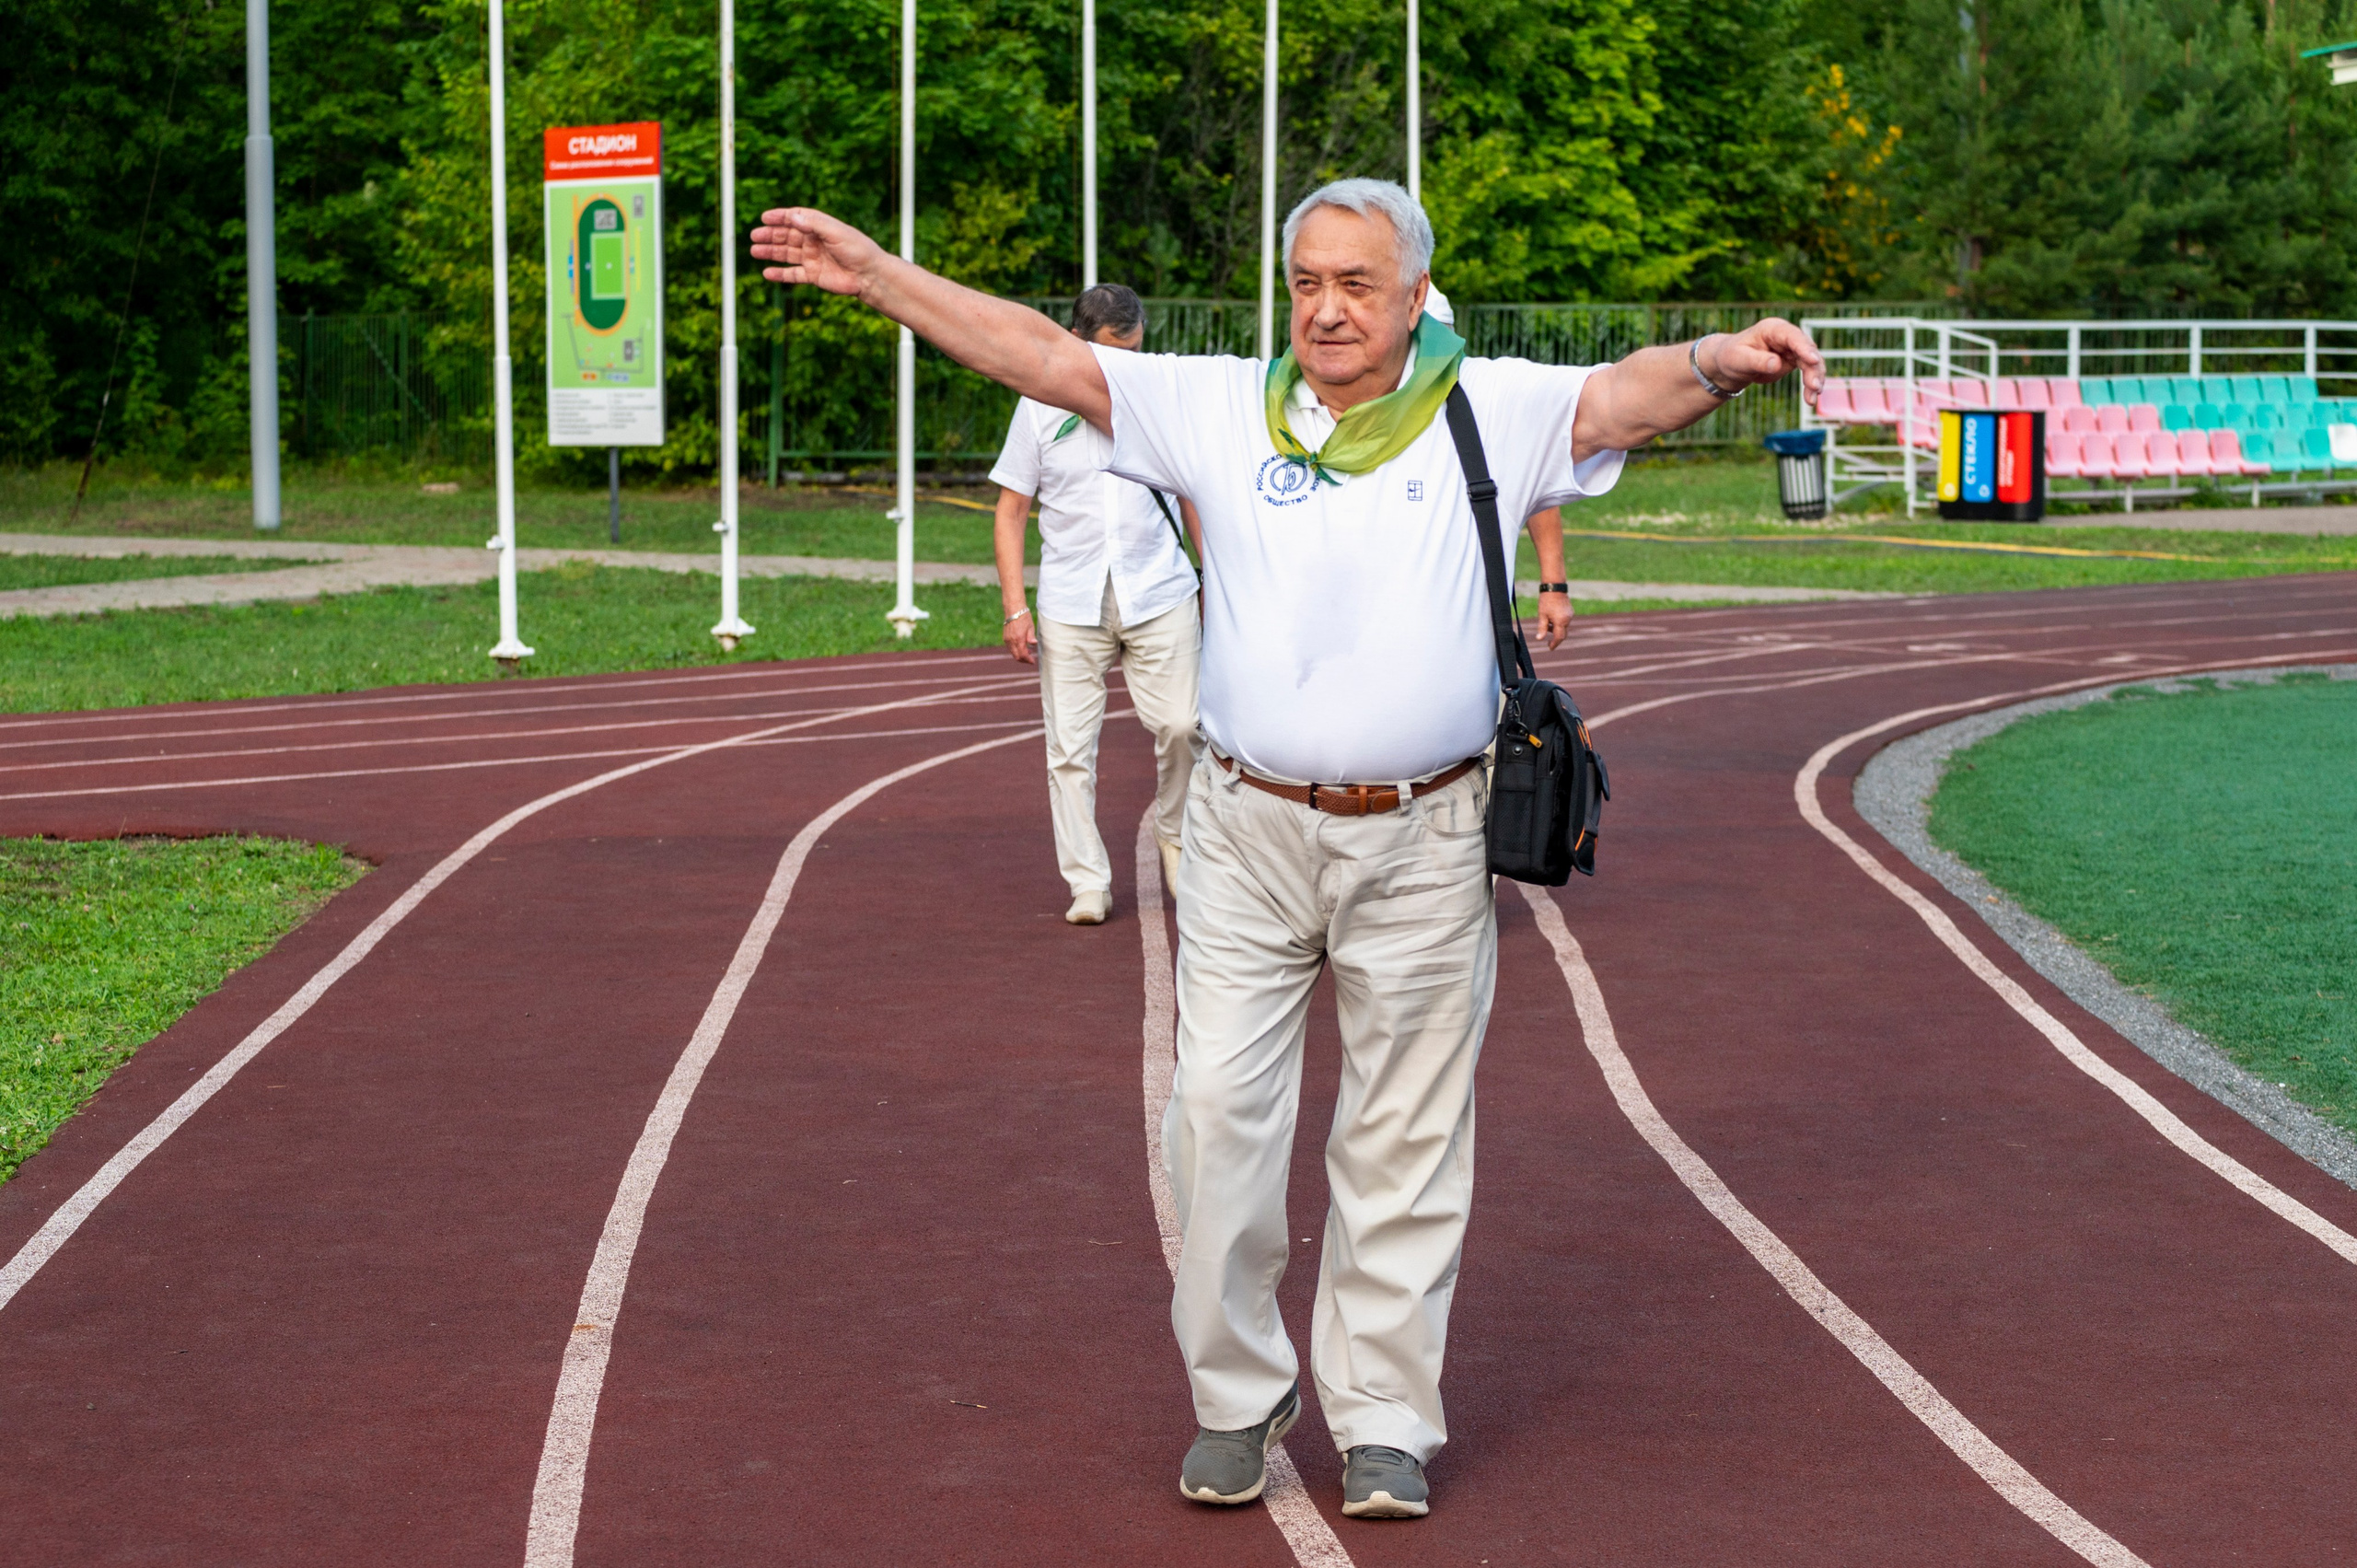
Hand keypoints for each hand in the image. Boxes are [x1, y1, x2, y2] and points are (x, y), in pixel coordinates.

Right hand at [750, 208, 887, 296]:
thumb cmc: (857, 249)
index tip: (765, 217)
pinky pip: (793, 274)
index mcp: (819, 227)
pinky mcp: (814, 276)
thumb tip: (791, 216)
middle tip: (754, 236)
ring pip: (786, 254)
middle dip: (770, 235)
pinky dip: (780, 274)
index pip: (795, 218)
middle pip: (787, 236)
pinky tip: (767, 273)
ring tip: (754, 251)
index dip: (780, 217)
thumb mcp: (835, 231)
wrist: (869, 275)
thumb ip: (813, 224)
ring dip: (771, 252)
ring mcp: (813, 259)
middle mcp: (814, 241)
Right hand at [1003, 610, 1038, 664]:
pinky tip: (1021, 646)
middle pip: (1017, 656)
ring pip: (1013, 653)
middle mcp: (1011, 641)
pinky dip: (1016, 650)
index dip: (1028, 660)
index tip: (1033, 661)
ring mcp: (1007, 639)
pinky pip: (1010, 648)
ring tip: (1028, 651)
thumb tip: (1034, 644)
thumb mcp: (1030, 627)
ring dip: (1020, 655)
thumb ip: (1031, 637)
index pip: (1023, 654)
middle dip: (1024, 660)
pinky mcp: (1005, 637)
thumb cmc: (1023, 617)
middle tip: (1031, 659)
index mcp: (1018, 639)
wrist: (1013, 609)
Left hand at [1535, 591, 1572, 649]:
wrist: (1554, 587)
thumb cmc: (1546, 600)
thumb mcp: (1542, 615)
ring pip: (1564, 627)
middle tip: (1549, 642)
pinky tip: (1552, 619)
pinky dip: (1559, 624)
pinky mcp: (1570, 611)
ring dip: (1556, 630)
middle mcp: (1568, 619)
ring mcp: (1570, 615)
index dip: (1554, 644)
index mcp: (1561, 621)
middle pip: (1563, 634)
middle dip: (1556, 638)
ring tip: (1547, 625)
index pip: (1559, 637)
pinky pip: (1566, 621)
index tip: (1550, 648)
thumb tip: (1539, 639)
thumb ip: (1542, 628)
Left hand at [1705, 319, 1824, 405]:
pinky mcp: (1794, 361)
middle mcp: (1786, 336)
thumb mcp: (1739, 359)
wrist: (1730, 364)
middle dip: (1813, 368)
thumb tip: (1776, 364)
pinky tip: (1810, 398)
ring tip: (1811, 399)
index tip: (1813, 361)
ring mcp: (1792, 348)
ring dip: (1815, 379)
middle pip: (1807, 349)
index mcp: (1772, 329)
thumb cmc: (1731, 357)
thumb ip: (1757, 360)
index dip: (1804, 347)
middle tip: (1814, 387)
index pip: (1792, 336)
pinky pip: (1808, 371)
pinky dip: (1810, 384)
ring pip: (1812, 362)